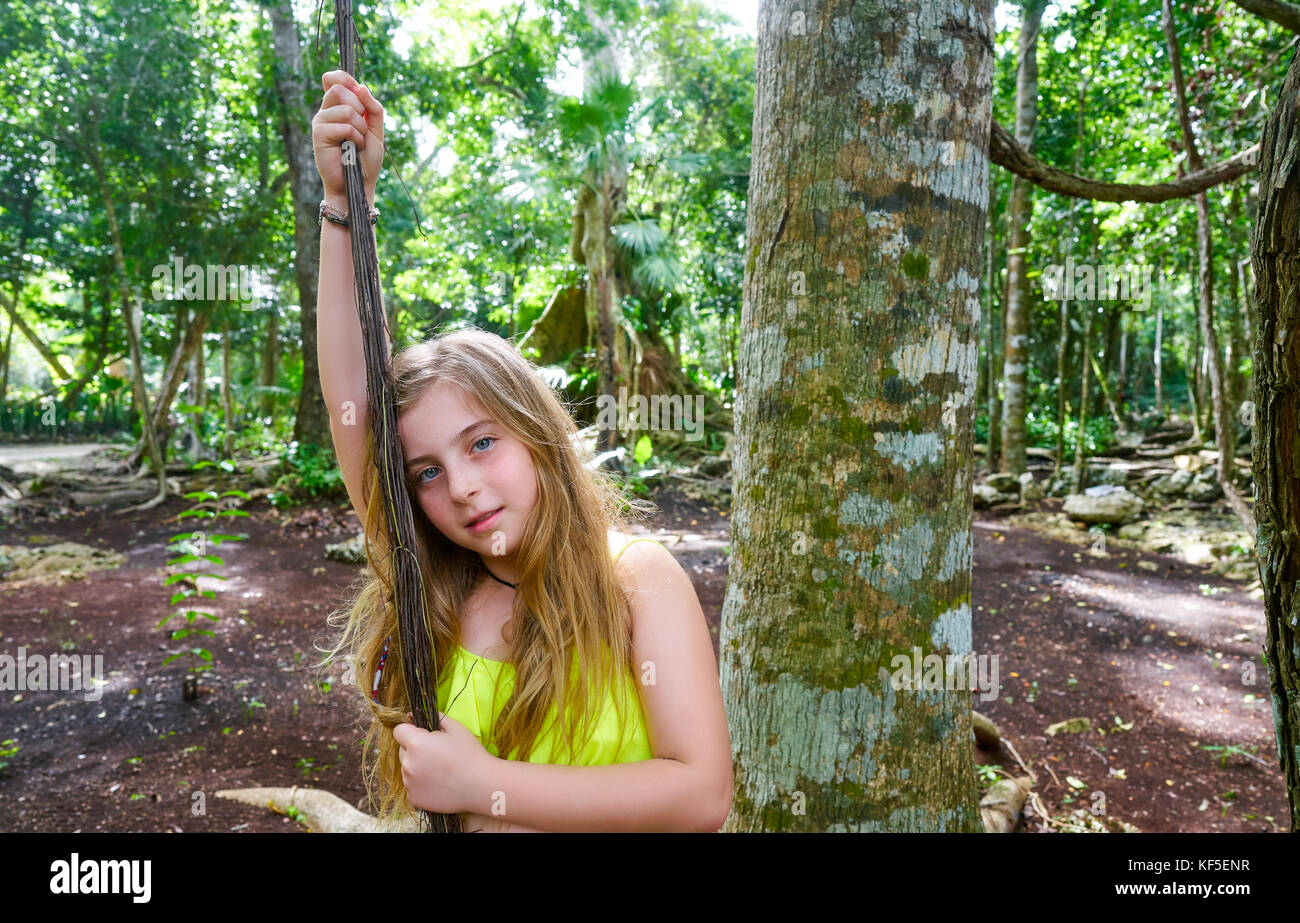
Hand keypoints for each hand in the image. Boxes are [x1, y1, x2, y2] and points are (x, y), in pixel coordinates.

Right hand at [312, 69, 383, 201]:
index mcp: (337, 107)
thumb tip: (362, 87)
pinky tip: (353, 148)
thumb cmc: (366, 160)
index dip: (346, 79)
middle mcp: (326, 111)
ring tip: (358, 142)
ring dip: (360, 127)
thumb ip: (373, 109)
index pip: (334, 79)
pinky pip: (343, 126)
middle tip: (362, 128)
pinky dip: (355, 137)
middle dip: (359, 107)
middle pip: (339, 89)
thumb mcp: (376, 131)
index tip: (358, 91)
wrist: (359, 185)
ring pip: (344, 108)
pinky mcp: (318, 135)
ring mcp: (320, 122)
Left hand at [393, 711, 493, 814]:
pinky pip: (411, 786)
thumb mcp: (456, 728)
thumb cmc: (470, 755)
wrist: (482, 786)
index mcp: (417, 744)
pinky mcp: (414, 799)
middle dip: (414, 750)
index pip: (399, 731)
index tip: (423, 735)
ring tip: (440, 770)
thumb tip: (414, 715)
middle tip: (436, 754)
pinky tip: (438, 783)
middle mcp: (408, 764)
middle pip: (402, 751)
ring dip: (417, 767)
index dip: (410, 730)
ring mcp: (409, 784)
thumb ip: (434, 718)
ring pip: (407, 769)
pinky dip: (420, 784)